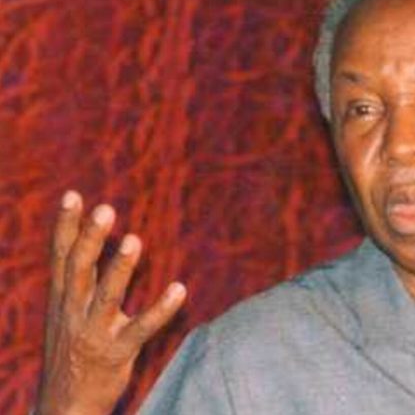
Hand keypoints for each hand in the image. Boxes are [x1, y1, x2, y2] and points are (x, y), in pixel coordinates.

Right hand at [36, 191, 186, 414]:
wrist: (64, 406)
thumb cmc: (72, 350)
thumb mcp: (67, 312)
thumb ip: (81, 279)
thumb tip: (95, 240)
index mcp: (62, 299)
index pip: (61, 256)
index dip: (66, 226)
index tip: (73, 195)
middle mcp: (73, 312)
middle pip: (79, 269)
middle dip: (91, 238)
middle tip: (104, 208)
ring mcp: (93, 333)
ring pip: (107, 297)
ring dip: (120, 268)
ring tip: (135, 239)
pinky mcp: (116, 353)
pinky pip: (141, 329)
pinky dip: (161, 309)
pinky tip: (180, 289)